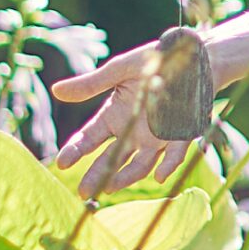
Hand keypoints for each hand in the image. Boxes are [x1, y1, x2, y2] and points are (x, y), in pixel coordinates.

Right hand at [52, 32, 212, 195]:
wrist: (192, 57)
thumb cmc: (153, 61)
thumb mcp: (119, 70)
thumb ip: (91, 85)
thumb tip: (56, 90)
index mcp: (114, 115)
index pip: (90, 139)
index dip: (76, 150)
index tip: (62, 163)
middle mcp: (133, 132)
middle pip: (111, 159)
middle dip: (96, 175)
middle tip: (83, 192)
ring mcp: (156, 137)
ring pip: (139, 164)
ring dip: (126, 177)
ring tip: (110, 187)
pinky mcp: (180, 136)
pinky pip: (174, 154)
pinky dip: (167, 165)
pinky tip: (159, 177)